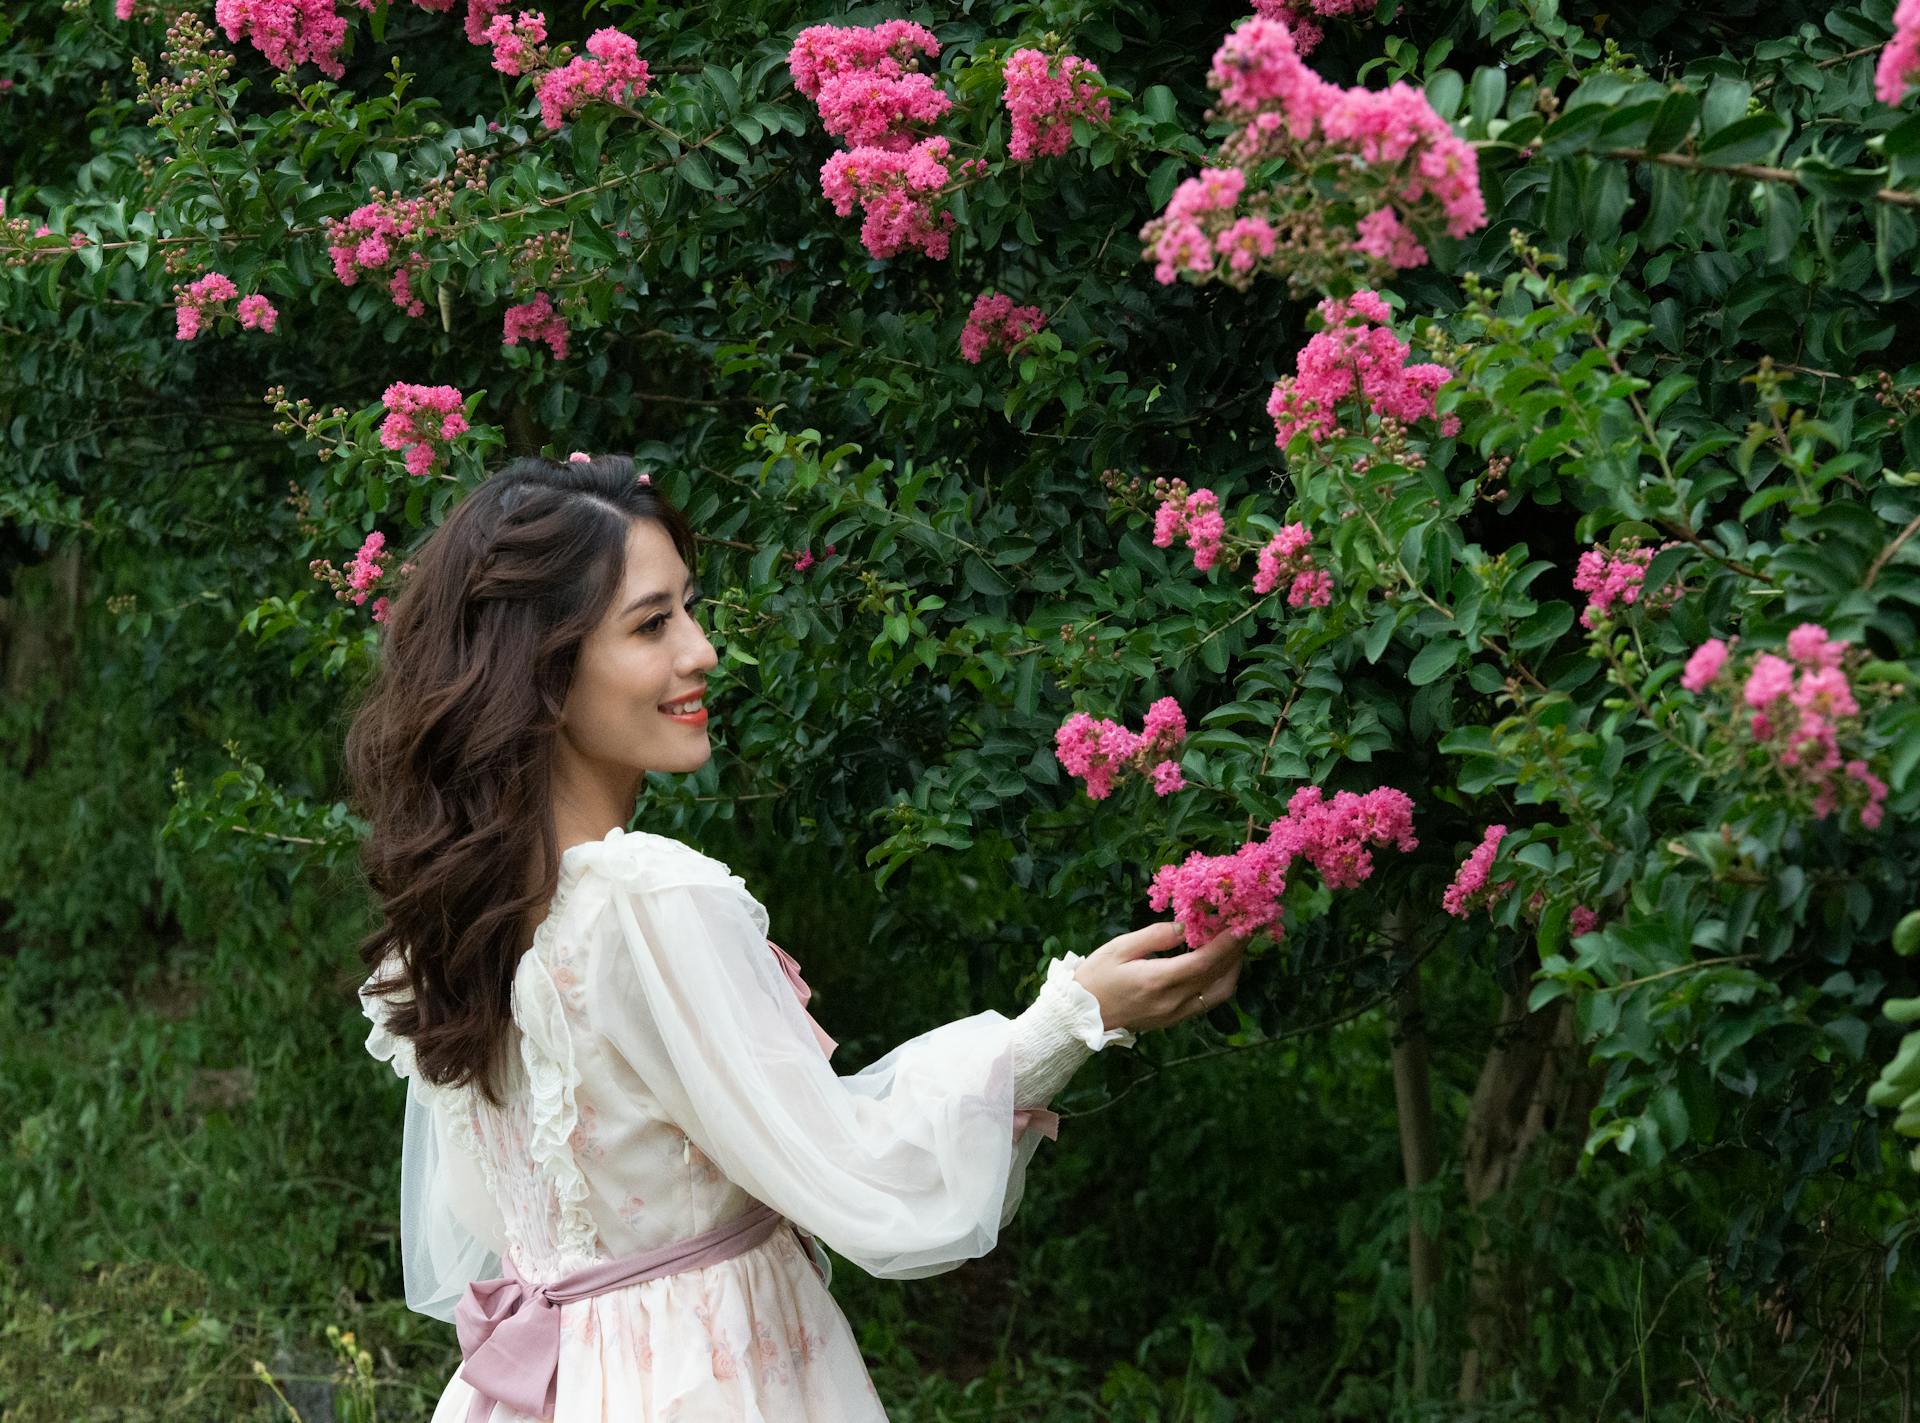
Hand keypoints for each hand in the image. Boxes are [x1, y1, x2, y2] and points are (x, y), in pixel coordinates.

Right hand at [1071, 920, 1247, 1032]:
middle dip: (1236, 951)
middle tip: (1244, 927)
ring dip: (1233, 968)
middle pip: (1217, 976)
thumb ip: (1155, 936)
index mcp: (1158, 980)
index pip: (1204, 961)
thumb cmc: (1096, 976)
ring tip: (1235, 945)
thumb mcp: (1119, 947)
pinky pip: (1208, 1000)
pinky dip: (1220, 981)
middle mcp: (1173, 1001)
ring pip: (1219, 992)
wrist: (1081, 1016)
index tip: (1242, 925)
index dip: (1228, 943)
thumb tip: (1184, 926)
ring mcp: (1176, 1014)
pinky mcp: (1175, 1020)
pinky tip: (1218, 964)